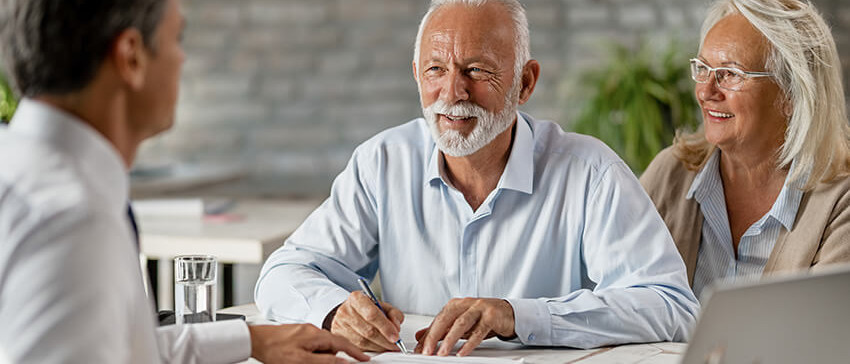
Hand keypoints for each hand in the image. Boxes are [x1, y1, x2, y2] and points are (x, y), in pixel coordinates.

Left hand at [248, 324, 369, 363]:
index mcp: (317, 335)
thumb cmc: (274, 350)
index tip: (365, 359)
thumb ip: (326, 362)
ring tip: (300, 361)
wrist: (253, 340)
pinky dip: (309, 355)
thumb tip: (345, 362)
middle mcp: (312, 330)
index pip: (343, 344)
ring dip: (317, 358)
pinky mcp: (296, 335)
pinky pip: (310, 346)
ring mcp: (304, 332)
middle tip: (313, 363)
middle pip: (331, 347)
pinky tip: (298, 358)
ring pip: (319, 348)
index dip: (356, 353)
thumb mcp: (303, 361)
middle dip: (329, 359)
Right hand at [330, 291, 404, 351]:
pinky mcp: (338, 336)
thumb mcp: (383, 306)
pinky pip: (357, 347)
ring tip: (388, 345)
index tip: (395, 336)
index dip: (385, 327)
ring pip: (363, 341)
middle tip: (395, 344)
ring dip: (379, 346)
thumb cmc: (367, 308)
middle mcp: (346, 310)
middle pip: (368, 330)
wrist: (349, 311)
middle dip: (385, 340)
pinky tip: (378, 346)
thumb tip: (396, 327)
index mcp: (356, 298)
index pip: (372, 314)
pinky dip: (371, 349)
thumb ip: (394, 314)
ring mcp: (340, 324)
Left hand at [414, 298, 515, 356]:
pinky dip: (469, 343)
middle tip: (427, 351)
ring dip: (450, 340)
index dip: (427, 335)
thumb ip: (441, 330)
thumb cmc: (483, 318)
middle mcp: (466, 304)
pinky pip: (479, 331)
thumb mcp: (460, 324)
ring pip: (461, 323)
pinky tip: (462, 352)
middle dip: (434, 336)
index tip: (420, 349)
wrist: (508, 313)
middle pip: (446, 319)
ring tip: (442, 353)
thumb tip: (420, 336)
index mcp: (455, 305)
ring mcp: (479, 308)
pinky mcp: (491, 316)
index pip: (437, 320)